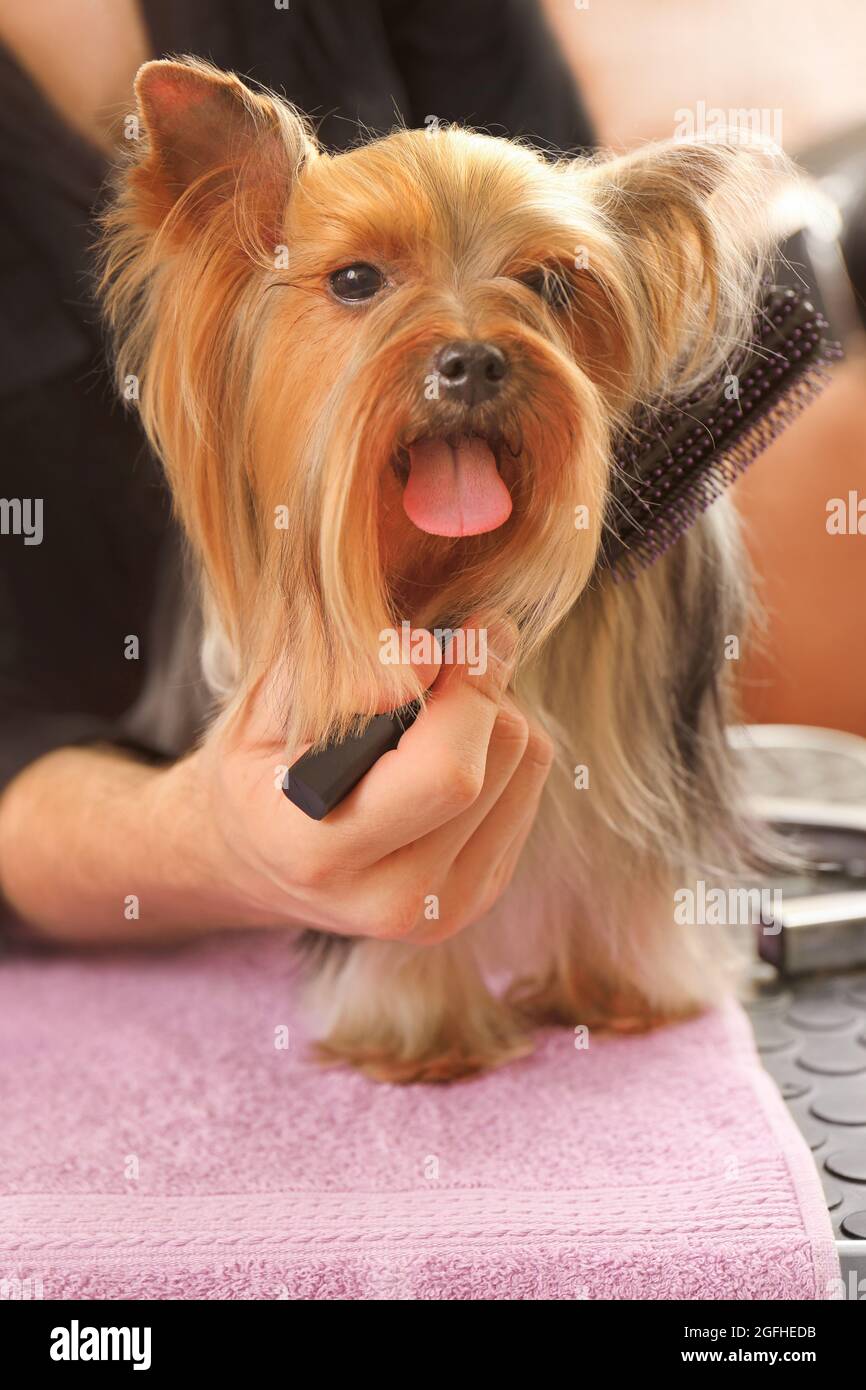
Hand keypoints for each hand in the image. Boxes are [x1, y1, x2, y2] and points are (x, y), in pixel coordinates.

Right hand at [174, 615, 554, 941]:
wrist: (257, 860)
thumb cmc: (258, 767)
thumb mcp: (266, 708)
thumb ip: (338, 676)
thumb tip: (428, 659)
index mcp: (320, 854)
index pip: (445, 773)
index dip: (470, 686)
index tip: (472, 629)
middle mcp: (392, 899)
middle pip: (504, 758)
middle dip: (484, 688)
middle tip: (446, 661)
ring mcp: (444, 907)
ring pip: (529, 765)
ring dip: (497, 714)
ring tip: (436, 711)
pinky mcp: (480, 895)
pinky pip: (531, 789)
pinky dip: (503, 750)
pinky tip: (448, 749)